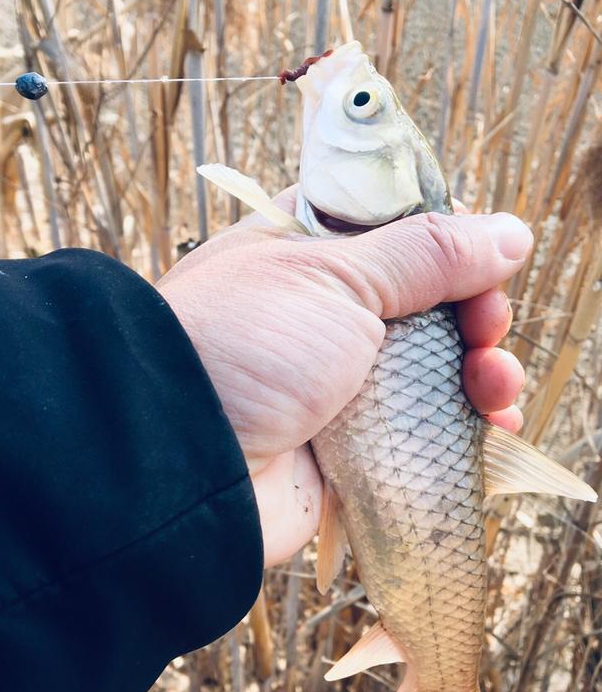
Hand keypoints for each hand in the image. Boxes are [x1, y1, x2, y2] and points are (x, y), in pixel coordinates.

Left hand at [157, 189, 531, 565]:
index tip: (481, 258)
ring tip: (496, 385)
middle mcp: (323, 313)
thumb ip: (425, 254)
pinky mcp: (349, 444)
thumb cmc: (246, 345)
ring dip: (479, 373)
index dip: (446, 241)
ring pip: (431, 370)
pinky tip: (494, 429)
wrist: (184, 462)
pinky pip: (420, 430)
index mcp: (306, 252)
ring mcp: (336, 381)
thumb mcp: (336, 276)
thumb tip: (508, 233)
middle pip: (424, 303)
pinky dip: (461, 428)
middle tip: (486, 329)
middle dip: (472, 314)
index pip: (394, 229)